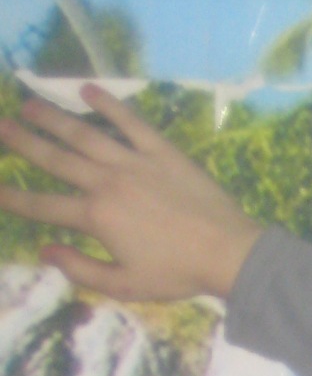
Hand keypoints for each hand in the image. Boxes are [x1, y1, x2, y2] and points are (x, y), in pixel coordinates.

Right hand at [0, 84, 262, 299]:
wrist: (227, 252)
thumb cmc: (177, 274)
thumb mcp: (125, 285)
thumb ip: (82, 270)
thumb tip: (45, 252)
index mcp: (96, 217)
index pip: (45, 206)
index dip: (14, 199)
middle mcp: (107, 181)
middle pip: (55, 158)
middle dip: (23, 141)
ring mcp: (134, 161)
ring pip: (84, 134)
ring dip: (54, 117)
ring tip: (30, 104)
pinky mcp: (161, 151)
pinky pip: (130, 122)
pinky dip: (109, 104)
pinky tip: (88, 90)